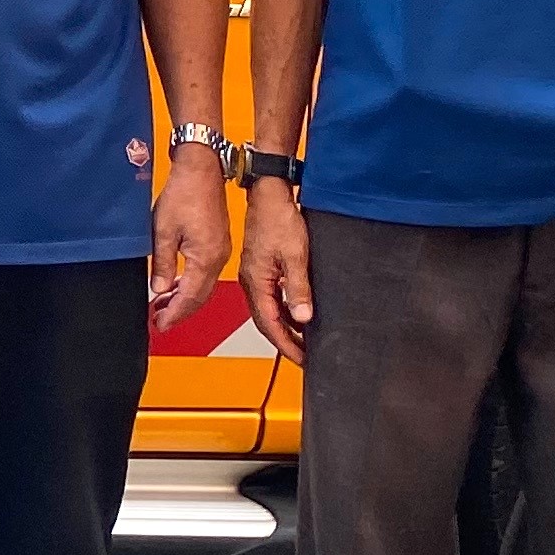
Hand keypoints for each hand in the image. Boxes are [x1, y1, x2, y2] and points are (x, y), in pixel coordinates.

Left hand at [148, 147, 228, 333]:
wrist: (202, 170)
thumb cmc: (184, 194)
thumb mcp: (163, 230)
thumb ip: (162, 263)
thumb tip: (159, 289)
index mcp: (206, 258)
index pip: (190, 297)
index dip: (174, 313)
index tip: (160, 325)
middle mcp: (218, 258)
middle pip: (200, 296)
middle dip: (180, 311)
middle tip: (160, 321)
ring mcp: (220, 251)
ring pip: (203, 285)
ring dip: (184, 298)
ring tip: (162, 306)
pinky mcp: (218, 243)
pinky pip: (205, 273)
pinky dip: (190, 283)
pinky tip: (176, 285)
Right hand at [239, 178, 312, 366]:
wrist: (268, 195)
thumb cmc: (278, 219)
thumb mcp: (295, 256)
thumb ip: (298, 288)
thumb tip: (303, 317)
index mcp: (256, 282)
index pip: (270, 324)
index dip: (287, 344)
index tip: (302, 359)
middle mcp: (251, 281)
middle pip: (266, 321)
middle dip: (285, 342)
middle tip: (304, 357)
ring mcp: (254, 275)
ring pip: (268, 310)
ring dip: (284, 327)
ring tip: (304, 340)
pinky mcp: (260, 267)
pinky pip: (270, 297)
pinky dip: (283, 310)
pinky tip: (297, 313)